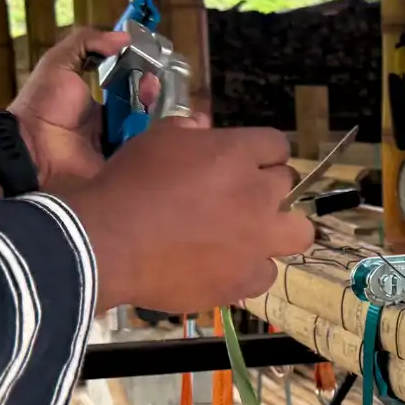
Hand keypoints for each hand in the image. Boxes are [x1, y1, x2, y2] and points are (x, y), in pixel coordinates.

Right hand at [62, 122, 313, 313]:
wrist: (105, 244)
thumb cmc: (126, 185)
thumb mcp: (154, 141)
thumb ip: (187, 131)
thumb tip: (201, 125)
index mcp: (236, 154)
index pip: (276, 144)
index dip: (262, 152)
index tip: (248, 162)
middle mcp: (256, 195)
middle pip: (288, 184)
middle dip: (268, 187)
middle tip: (240, 198)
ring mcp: (255, 241)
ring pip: (299, 232)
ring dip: (279, 230)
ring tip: (251, 235)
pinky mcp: (243, 279)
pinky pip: (266, 273)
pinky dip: (250, 270)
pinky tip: (227, 268)